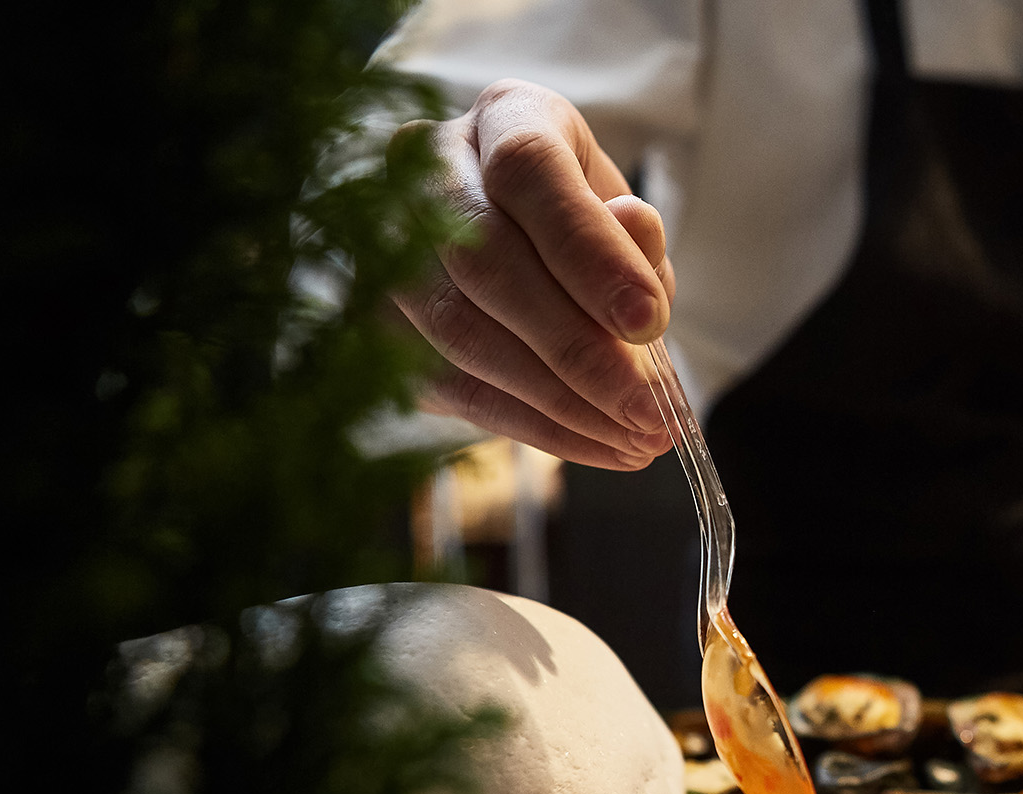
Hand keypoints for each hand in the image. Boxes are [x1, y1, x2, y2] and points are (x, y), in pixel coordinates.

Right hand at [392, 79, 675, 469]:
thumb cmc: (584, 229)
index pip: (529, 172)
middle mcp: (429, 166)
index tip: (649, 323)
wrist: (517, 241)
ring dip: (555, 401)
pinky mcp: (374, 318)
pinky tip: (594, 445)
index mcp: (507, 118)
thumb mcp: (627, 223)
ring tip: (633, 442)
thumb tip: (634, 235)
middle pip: (485, 261)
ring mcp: (385, 241)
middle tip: (647, 413)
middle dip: (576, 351)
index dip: (588, 251)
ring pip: (458, 331)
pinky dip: (529, 424)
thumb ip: (632, 240)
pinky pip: (448, 383)